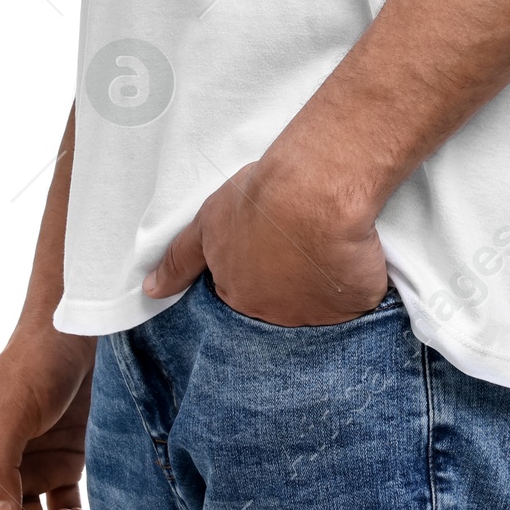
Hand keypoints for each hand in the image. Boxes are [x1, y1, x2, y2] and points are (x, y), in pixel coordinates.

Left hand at [144, 154, 387, 325]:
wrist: (314, 192)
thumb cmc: (258, 201)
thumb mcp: (208, 223)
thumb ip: (180, 260)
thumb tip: (150, 292)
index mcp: (240, 297)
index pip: (247, 297)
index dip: (260, 273)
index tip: (271, 254)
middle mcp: (277, 317)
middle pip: (284, 308)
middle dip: (290, 288)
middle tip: (300, 251)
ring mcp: (319, 316)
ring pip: (321, 307)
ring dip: (324, 286)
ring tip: (329, 249)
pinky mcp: (356, 305)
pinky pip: (358, 299)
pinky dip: (358, 281)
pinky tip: (355, 255)